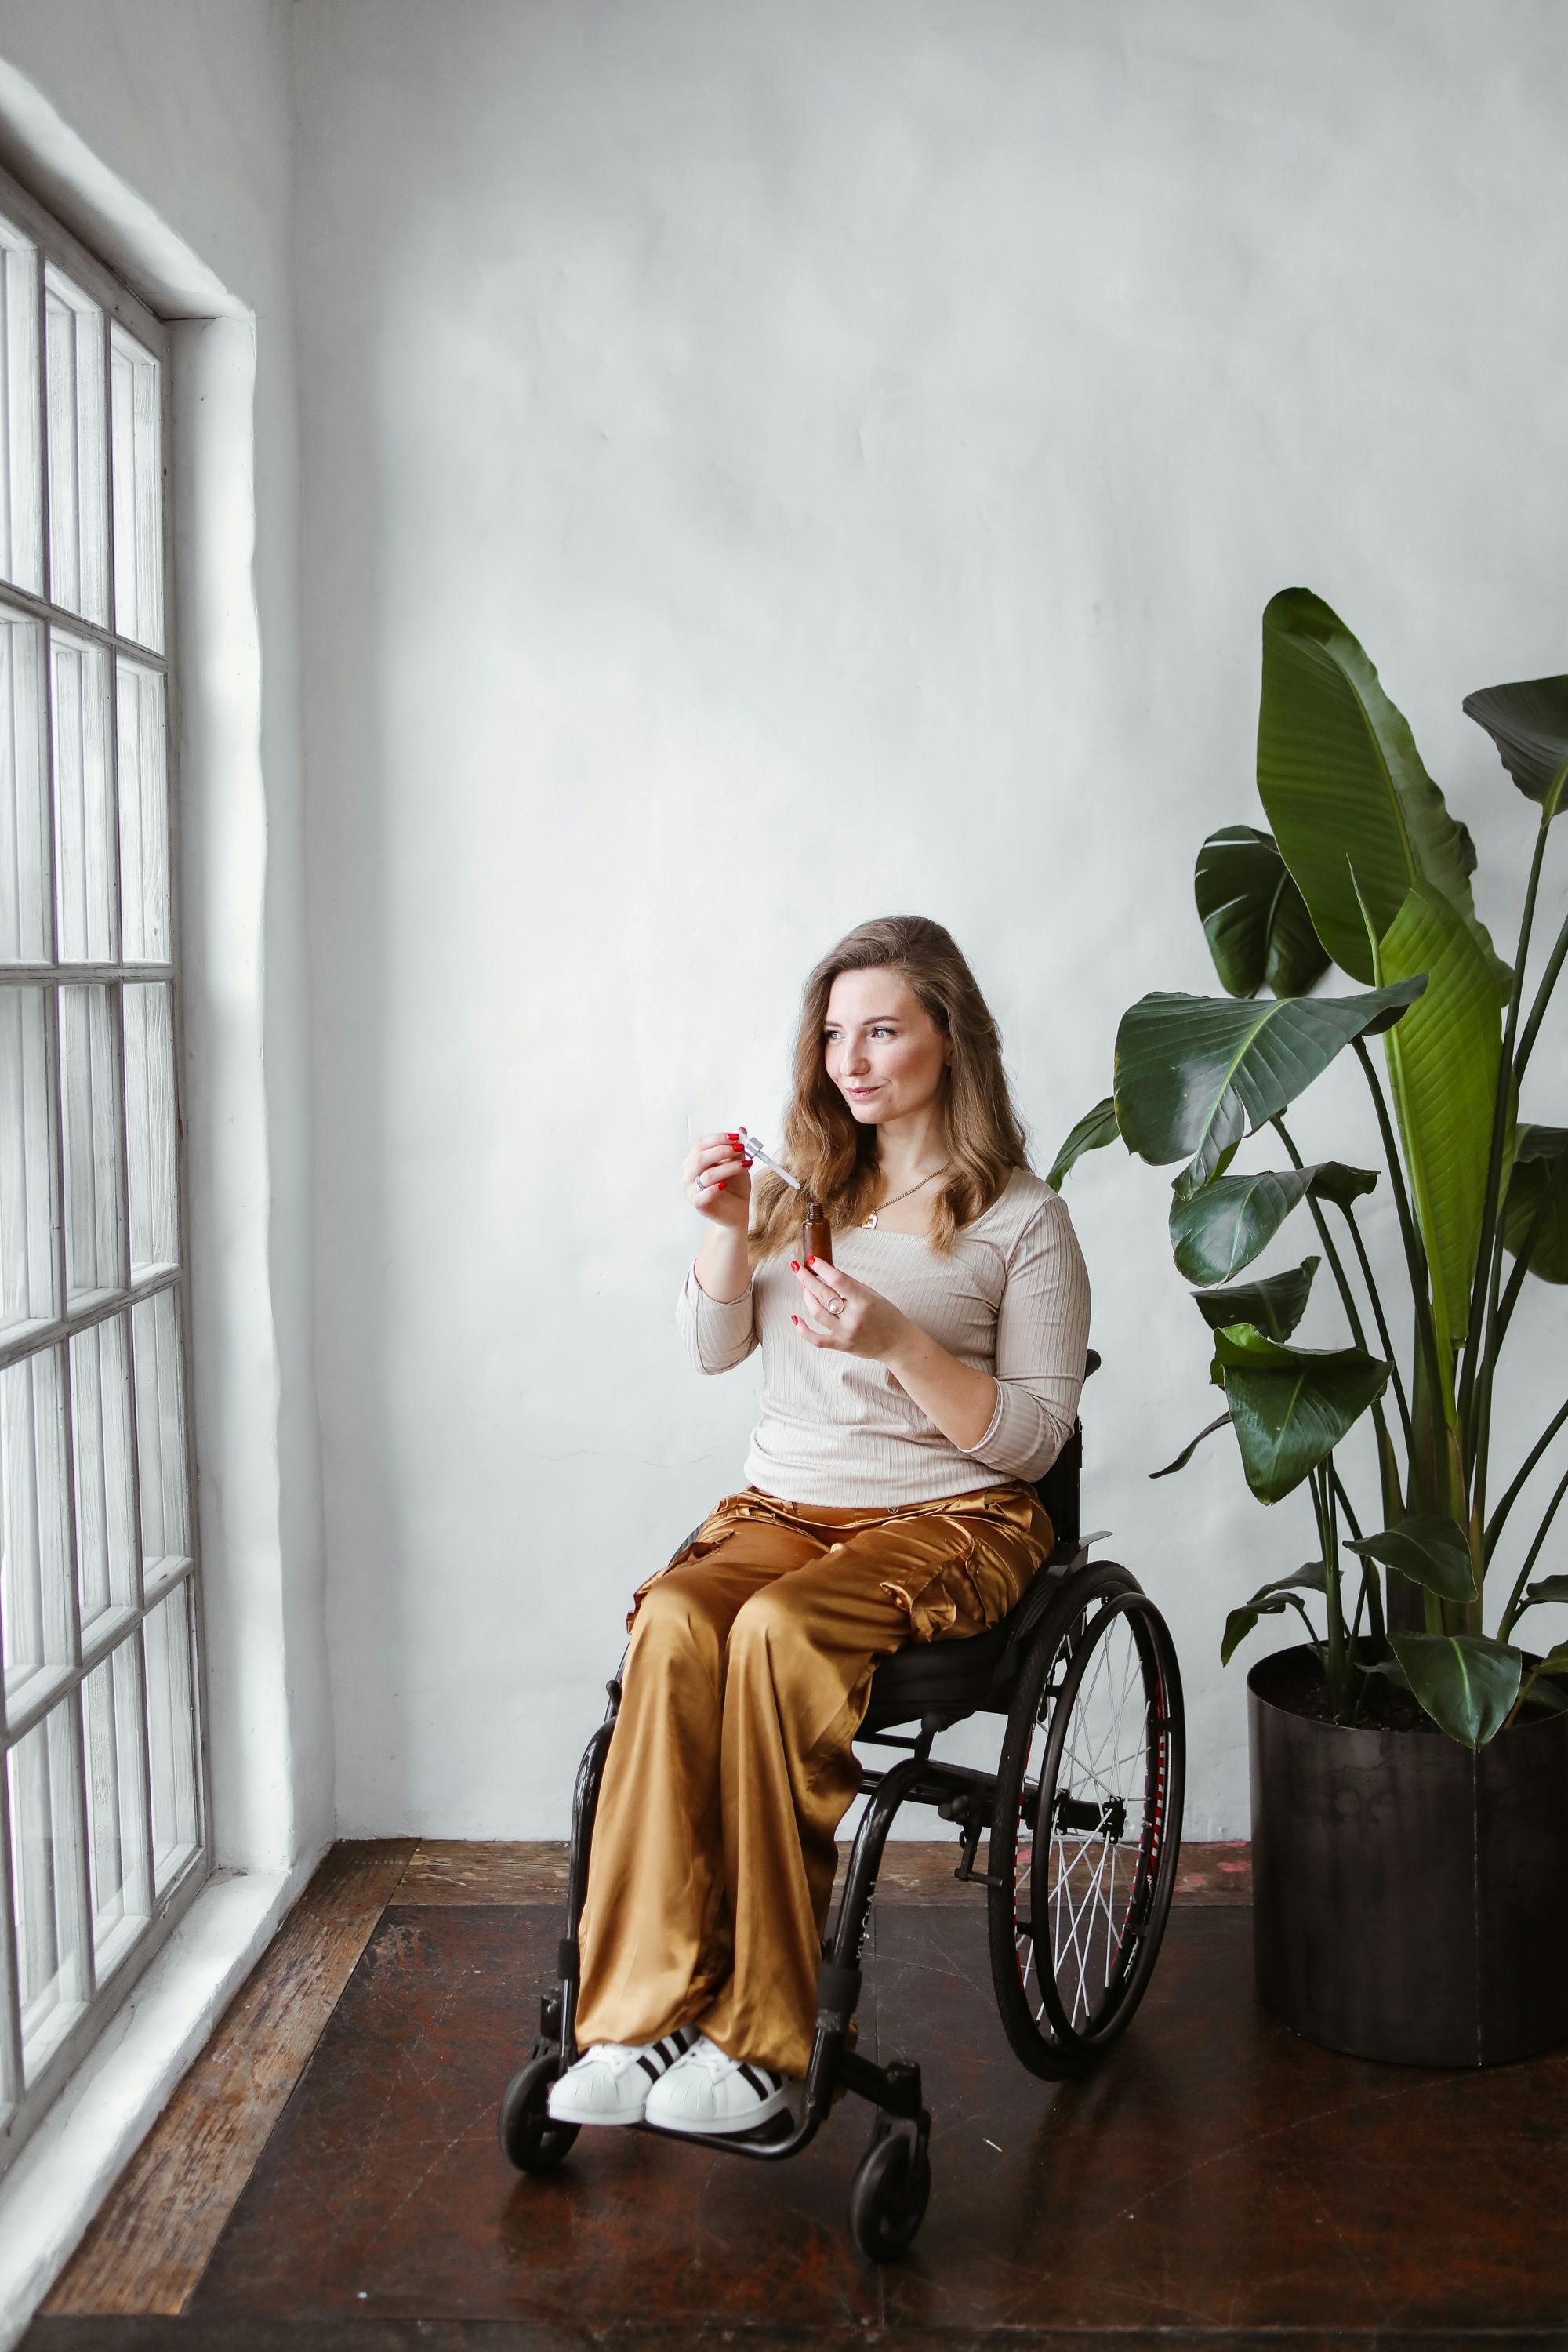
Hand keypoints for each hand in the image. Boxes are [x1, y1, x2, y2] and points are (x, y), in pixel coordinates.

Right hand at [682, 1129, 752, 1229]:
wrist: (737, 1210)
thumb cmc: (734, 1186)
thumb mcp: (738, 1164)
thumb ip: (737, 1149)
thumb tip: (742, 1130)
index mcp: (695, 1161)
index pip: (701, 1145)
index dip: (718, 1139)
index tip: (736, 1137)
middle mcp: (689, 1174)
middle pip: (700, 1158)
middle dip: (722, 1151)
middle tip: (740, 1148)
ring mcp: (692, 1189)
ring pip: (707, 1175)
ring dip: (728, 1168)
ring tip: (746, 1164)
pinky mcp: (698, 1204)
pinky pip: (703, 1195)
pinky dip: (715, 1189)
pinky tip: (725, 1185)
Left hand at [790, 1257, 910, 1362]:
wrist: (897, 1343)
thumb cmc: (887, 1315)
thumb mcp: (872, 1295)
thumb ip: (850, 1287)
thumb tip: (825, 1274)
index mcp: (864, 1300)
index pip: (837, 1279)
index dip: (821, 1267)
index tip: (811, 1260)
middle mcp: (854, 1317)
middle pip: (823, 1294)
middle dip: (806, 1279)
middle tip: (798, 1268)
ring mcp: (846, 1333)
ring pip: (816, 1313)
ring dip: (807, 1298)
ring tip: (806, 1289)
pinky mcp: (841, 1345)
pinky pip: (815, 1339)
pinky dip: (802, 1330)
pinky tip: (795, 1318)